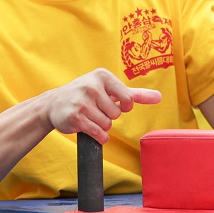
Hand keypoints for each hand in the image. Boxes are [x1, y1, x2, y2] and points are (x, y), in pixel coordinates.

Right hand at [44, 68, 161, 143]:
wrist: (54, 104)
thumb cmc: (87, 95)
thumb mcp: (110, 90)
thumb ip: (136, 94)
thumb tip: (159, 97)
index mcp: (102, 76)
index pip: (128, 99)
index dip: (124, 107)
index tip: (113, 103)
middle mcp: (92, 86)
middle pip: (117, 114)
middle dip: (108, 116)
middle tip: (94, 109)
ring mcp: (82, 102)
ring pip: (107, 125)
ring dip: (101, 126)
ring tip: (89, 116)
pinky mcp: (75, 118)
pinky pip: (99, 134)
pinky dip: (98, 136)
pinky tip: (88, 128)